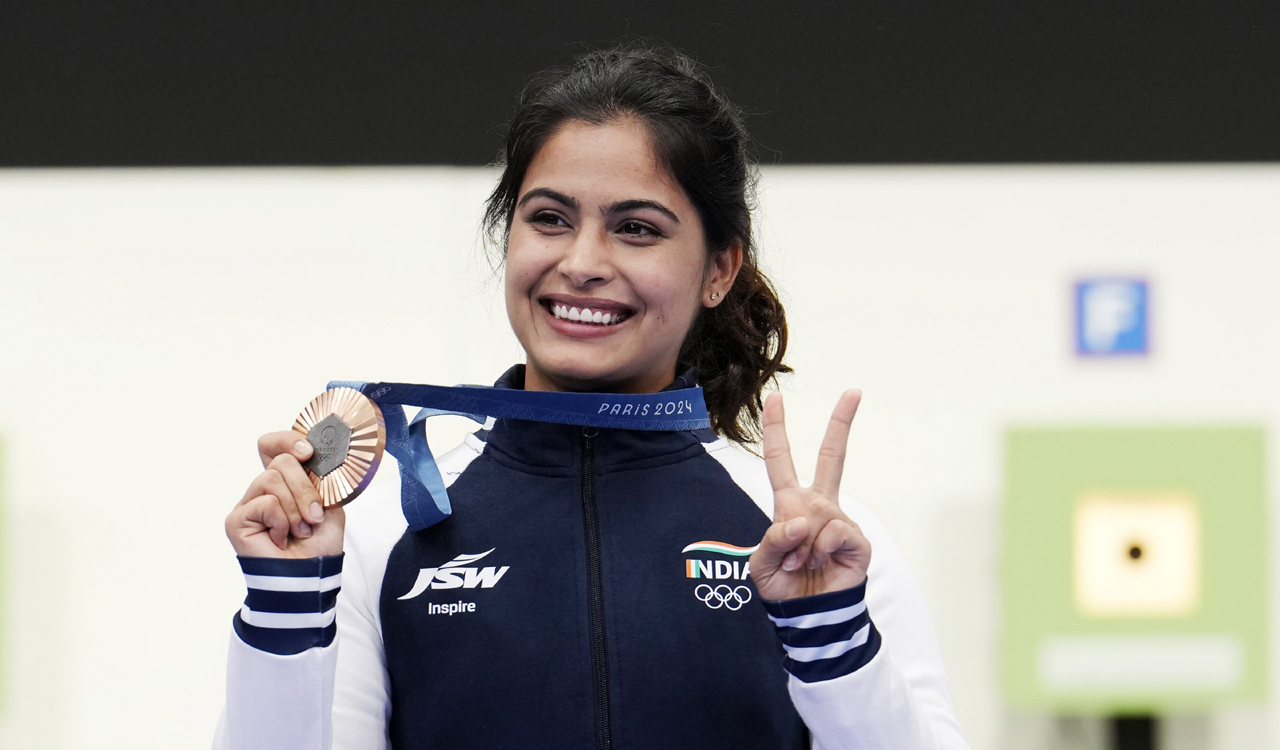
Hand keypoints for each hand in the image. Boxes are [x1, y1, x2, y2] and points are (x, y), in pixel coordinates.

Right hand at [224, 431, 345, 558]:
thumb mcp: (329, 503)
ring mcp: (248, 504)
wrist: (311, 575)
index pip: (273, 446)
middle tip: (314, 516)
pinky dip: (282, 521)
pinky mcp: (237, 520)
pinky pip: (265, 503)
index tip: (308, 452)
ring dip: (296, 508)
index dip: (287, 440)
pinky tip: (280, 538)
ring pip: (273, 480)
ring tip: (299, 530)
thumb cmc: (319, 544)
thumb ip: (319, 477)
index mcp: (285, 483)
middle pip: (281, 461)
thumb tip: (309, 454)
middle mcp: (263, 490)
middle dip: (305, 489)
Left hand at [750, 390, 870, 600]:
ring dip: (801, 546)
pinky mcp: (856, 540)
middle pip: (831, 457)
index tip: (775, 398)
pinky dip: (820, 550)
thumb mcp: (761, 563)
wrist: (807, 616)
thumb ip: (773, 540)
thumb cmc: (783, 586)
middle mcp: (817, 505)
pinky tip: (820, 564)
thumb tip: (801, 521)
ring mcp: (839, 520)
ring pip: (817, 516)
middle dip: (841, 423)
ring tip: (802, 564)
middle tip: (854, 391)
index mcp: (790, 504)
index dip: (776, 430)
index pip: (780, 461)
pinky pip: (833, 533)